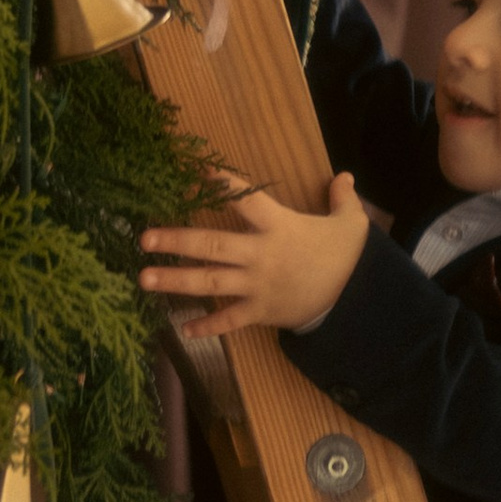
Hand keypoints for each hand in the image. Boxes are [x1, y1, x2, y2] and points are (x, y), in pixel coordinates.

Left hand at [139, 174, 371, 335]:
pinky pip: (229, 321)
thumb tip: (343, 176)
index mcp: (280, 227)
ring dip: (176, 280)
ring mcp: (257, 286)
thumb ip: (342, 197)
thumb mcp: (350, 223)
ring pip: (211, 282)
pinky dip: (207, 326)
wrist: (356, 301)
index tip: (195, 173)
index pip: (247, 201)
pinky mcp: (260, 312)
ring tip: (144, 277)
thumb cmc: (345, 258)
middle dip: (177, 241)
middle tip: (145, 238)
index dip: (222, 185)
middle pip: (213, 245)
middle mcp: (261, 256)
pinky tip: (183, 328)